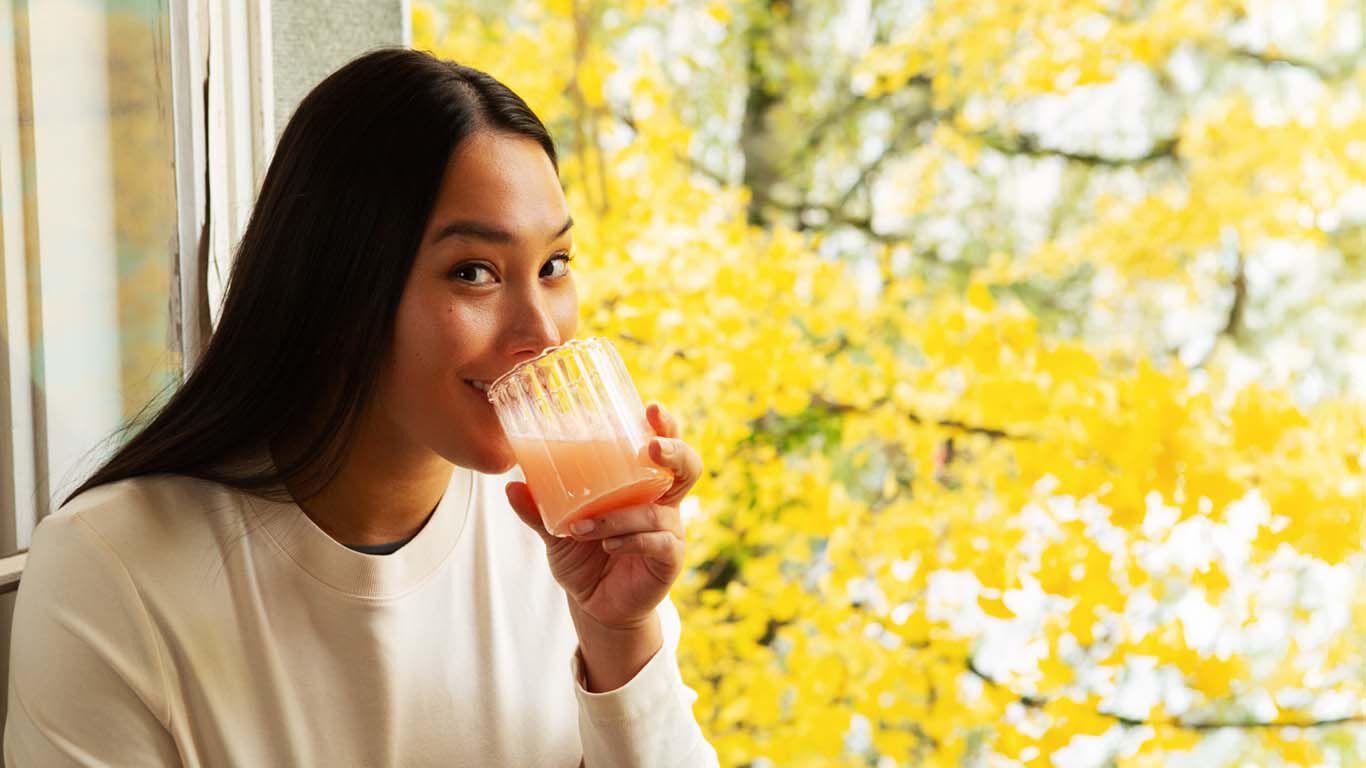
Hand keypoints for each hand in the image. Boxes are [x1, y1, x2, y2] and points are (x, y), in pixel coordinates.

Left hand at [505, 402, 701, 629]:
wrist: (595, 606)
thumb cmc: (583, 557)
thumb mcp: (556, 531)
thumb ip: (537, 510)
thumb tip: (511, 485)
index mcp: (641, 484)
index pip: (662, 446)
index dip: (665, 425)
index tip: (651, 408)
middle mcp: (662, 502)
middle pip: (687, 467)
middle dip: (674, 451)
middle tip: (651, 447)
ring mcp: (670, 531)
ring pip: (657, 511)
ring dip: (619, 516)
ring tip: (584, 526)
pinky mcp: (669, 560)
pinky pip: (658, 542)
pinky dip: (631, 540)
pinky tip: (609, 544)